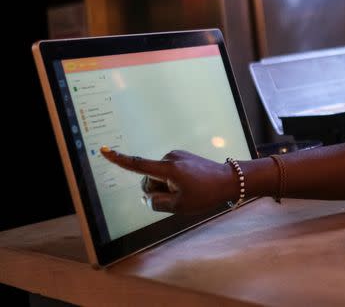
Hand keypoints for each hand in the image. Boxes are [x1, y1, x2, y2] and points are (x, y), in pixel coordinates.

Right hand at [100, 146, 238, 213]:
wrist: (228, 180)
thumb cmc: (205, 194)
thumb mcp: (178, 206)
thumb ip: (156, 202)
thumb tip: (147, 196)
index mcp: (167, 168)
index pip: (138, 165)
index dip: (119, 160)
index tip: (104, 150)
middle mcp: (169, 158)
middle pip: (148, 181)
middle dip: (157, 191)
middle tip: (180, 196)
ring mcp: (175, 156)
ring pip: (158, 178)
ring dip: (166, 187)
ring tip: (187, 190)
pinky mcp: (180, 157)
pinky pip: (167, 173)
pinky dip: (172, 181)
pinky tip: (188, 185)